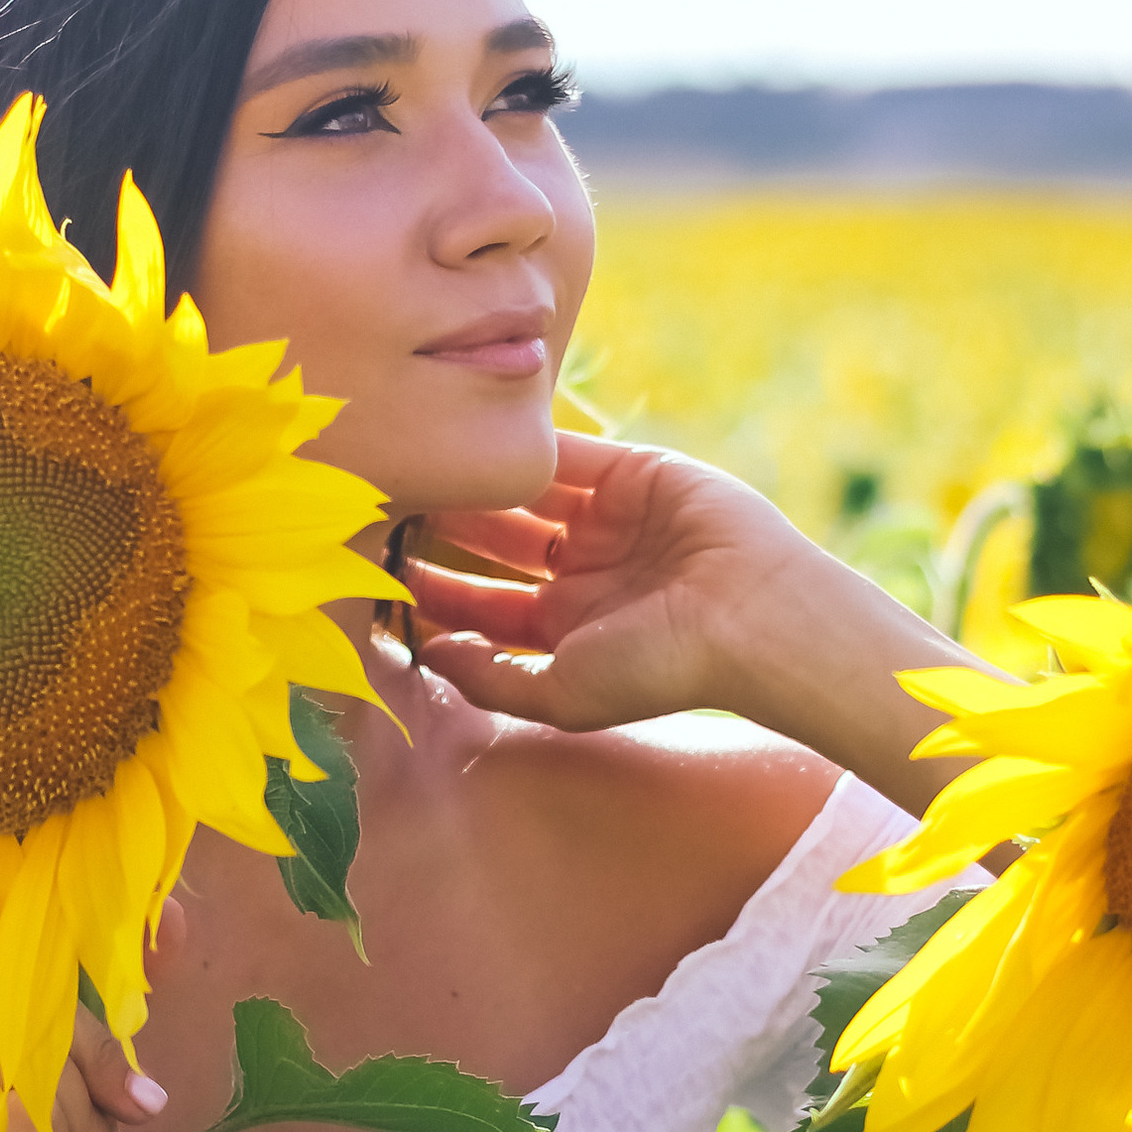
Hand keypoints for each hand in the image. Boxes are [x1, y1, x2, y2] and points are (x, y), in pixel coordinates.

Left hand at [403, 431, 972, 814]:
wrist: (751, 616)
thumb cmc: (661, 667)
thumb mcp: (562, 693)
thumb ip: (492, 679)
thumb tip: (428, 655)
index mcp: (568, 630)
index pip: (483, 603)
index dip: (434, 589)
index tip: (379, 571)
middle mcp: (584, 573)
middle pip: (495, 542)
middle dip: (445, 527)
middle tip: (388, 504)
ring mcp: (609, 520)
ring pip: (524, 494)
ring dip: (476, 484)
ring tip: (420, 467)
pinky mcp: (636, 472)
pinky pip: (568, 452)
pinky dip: (524, 445)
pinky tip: (472, 439)